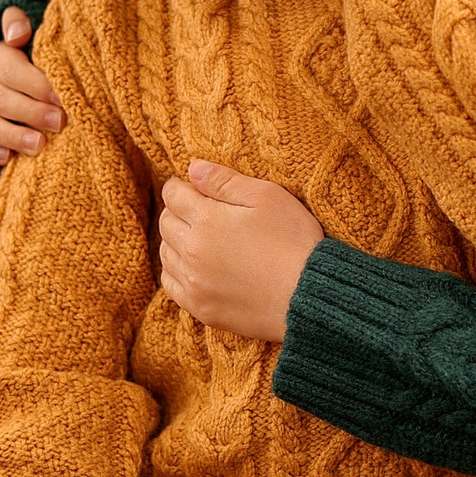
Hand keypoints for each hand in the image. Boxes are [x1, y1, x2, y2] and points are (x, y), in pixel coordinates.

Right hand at [0, 5, 65, 166]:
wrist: (28, 83)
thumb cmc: (40, 57)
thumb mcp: (35, 35)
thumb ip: (21, 24)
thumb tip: (17, 34)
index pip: (8, 68)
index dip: (35, 83)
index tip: (61, 95)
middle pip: (1, 99)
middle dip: (32, 111)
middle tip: (60, 121)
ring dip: (14, 135)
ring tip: (41, 144)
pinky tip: (8, 158)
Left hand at [158, 160, 326, 342]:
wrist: (309, 296)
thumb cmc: (294, 241)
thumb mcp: (267, 197)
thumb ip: (225, 180)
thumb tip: (193, 168)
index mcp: (206, 220)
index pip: (173, 195)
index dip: (181, 186)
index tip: (192, 186)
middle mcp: (192, 252)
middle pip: (166, 223)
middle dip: (177, 211)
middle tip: (196, 209)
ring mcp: (194, 283)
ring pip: (166, 254)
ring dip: (175, 241)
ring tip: (197, 237)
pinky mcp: (201, 308)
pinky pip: (171, 285)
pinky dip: (175, 271)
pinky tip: (192, 267)